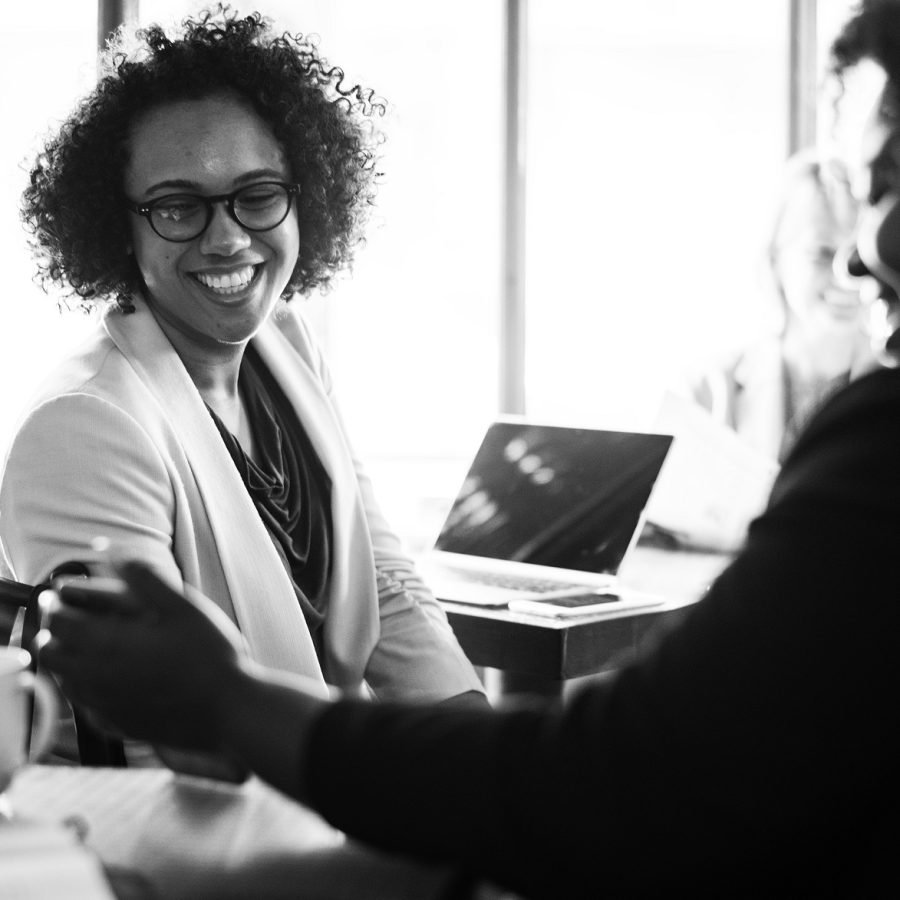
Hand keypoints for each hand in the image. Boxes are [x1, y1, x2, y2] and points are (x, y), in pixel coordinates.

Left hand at [39, 560, 249, 754]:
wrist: (228, 711)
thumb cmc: (209, 655)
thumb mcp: (182, 604)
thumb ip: (142, 574)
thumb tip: (108, 547)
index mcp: (106, 643)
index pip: (57, 620)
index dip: (55, 602)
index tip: (62, 592)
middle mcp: (94, 677)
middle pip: (50, 653)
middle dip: (54, 631)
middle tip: (71, 616)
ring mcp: (103, 706)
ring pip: (63, 681)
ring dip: (67, 659)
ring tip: (86, 644)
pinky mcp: (116, 726)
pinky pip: (84, 707)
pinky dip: (84, 688)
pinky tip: (107, 679)